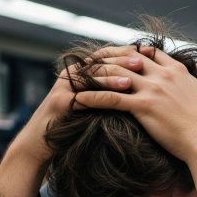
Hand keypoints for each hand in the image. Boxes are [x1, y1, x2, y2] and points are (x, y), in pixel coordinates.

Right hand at [0, 45, 149, 196]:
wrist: (47, 144)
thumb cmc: (78, 124)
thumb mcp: (98, 103)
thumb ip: (113, 90)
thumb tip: (144, 83)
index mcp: (82, 71)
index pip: (107, 55)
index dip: (127, 52)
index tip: (149, 53)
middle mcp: (72, 75)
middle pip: (100, 60)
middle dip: (123, 59)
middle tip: (144, 60)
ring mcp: (64, 87)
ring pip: (91, 75)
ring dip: (114, 74)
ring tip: (135, 75)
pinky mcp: (60, 103)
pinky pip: (83, 96)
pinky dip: (100, 95)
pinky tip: (116, 98)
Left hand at [74, 49, 196, 196]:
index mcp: (177, 71)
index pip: (148, 53)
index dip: (130, 52)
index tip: (116, 56)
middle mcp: (162, 75)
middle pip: (126, 57)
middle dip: (105, 58)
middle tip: (89, 63)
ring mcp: (152, 89)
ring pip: (114, 73)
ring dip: (94, 75)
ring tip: (78, 80)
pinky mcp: (143, 107)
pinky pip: (110, 98)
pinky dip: (91, 97)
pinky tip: (78, 100)